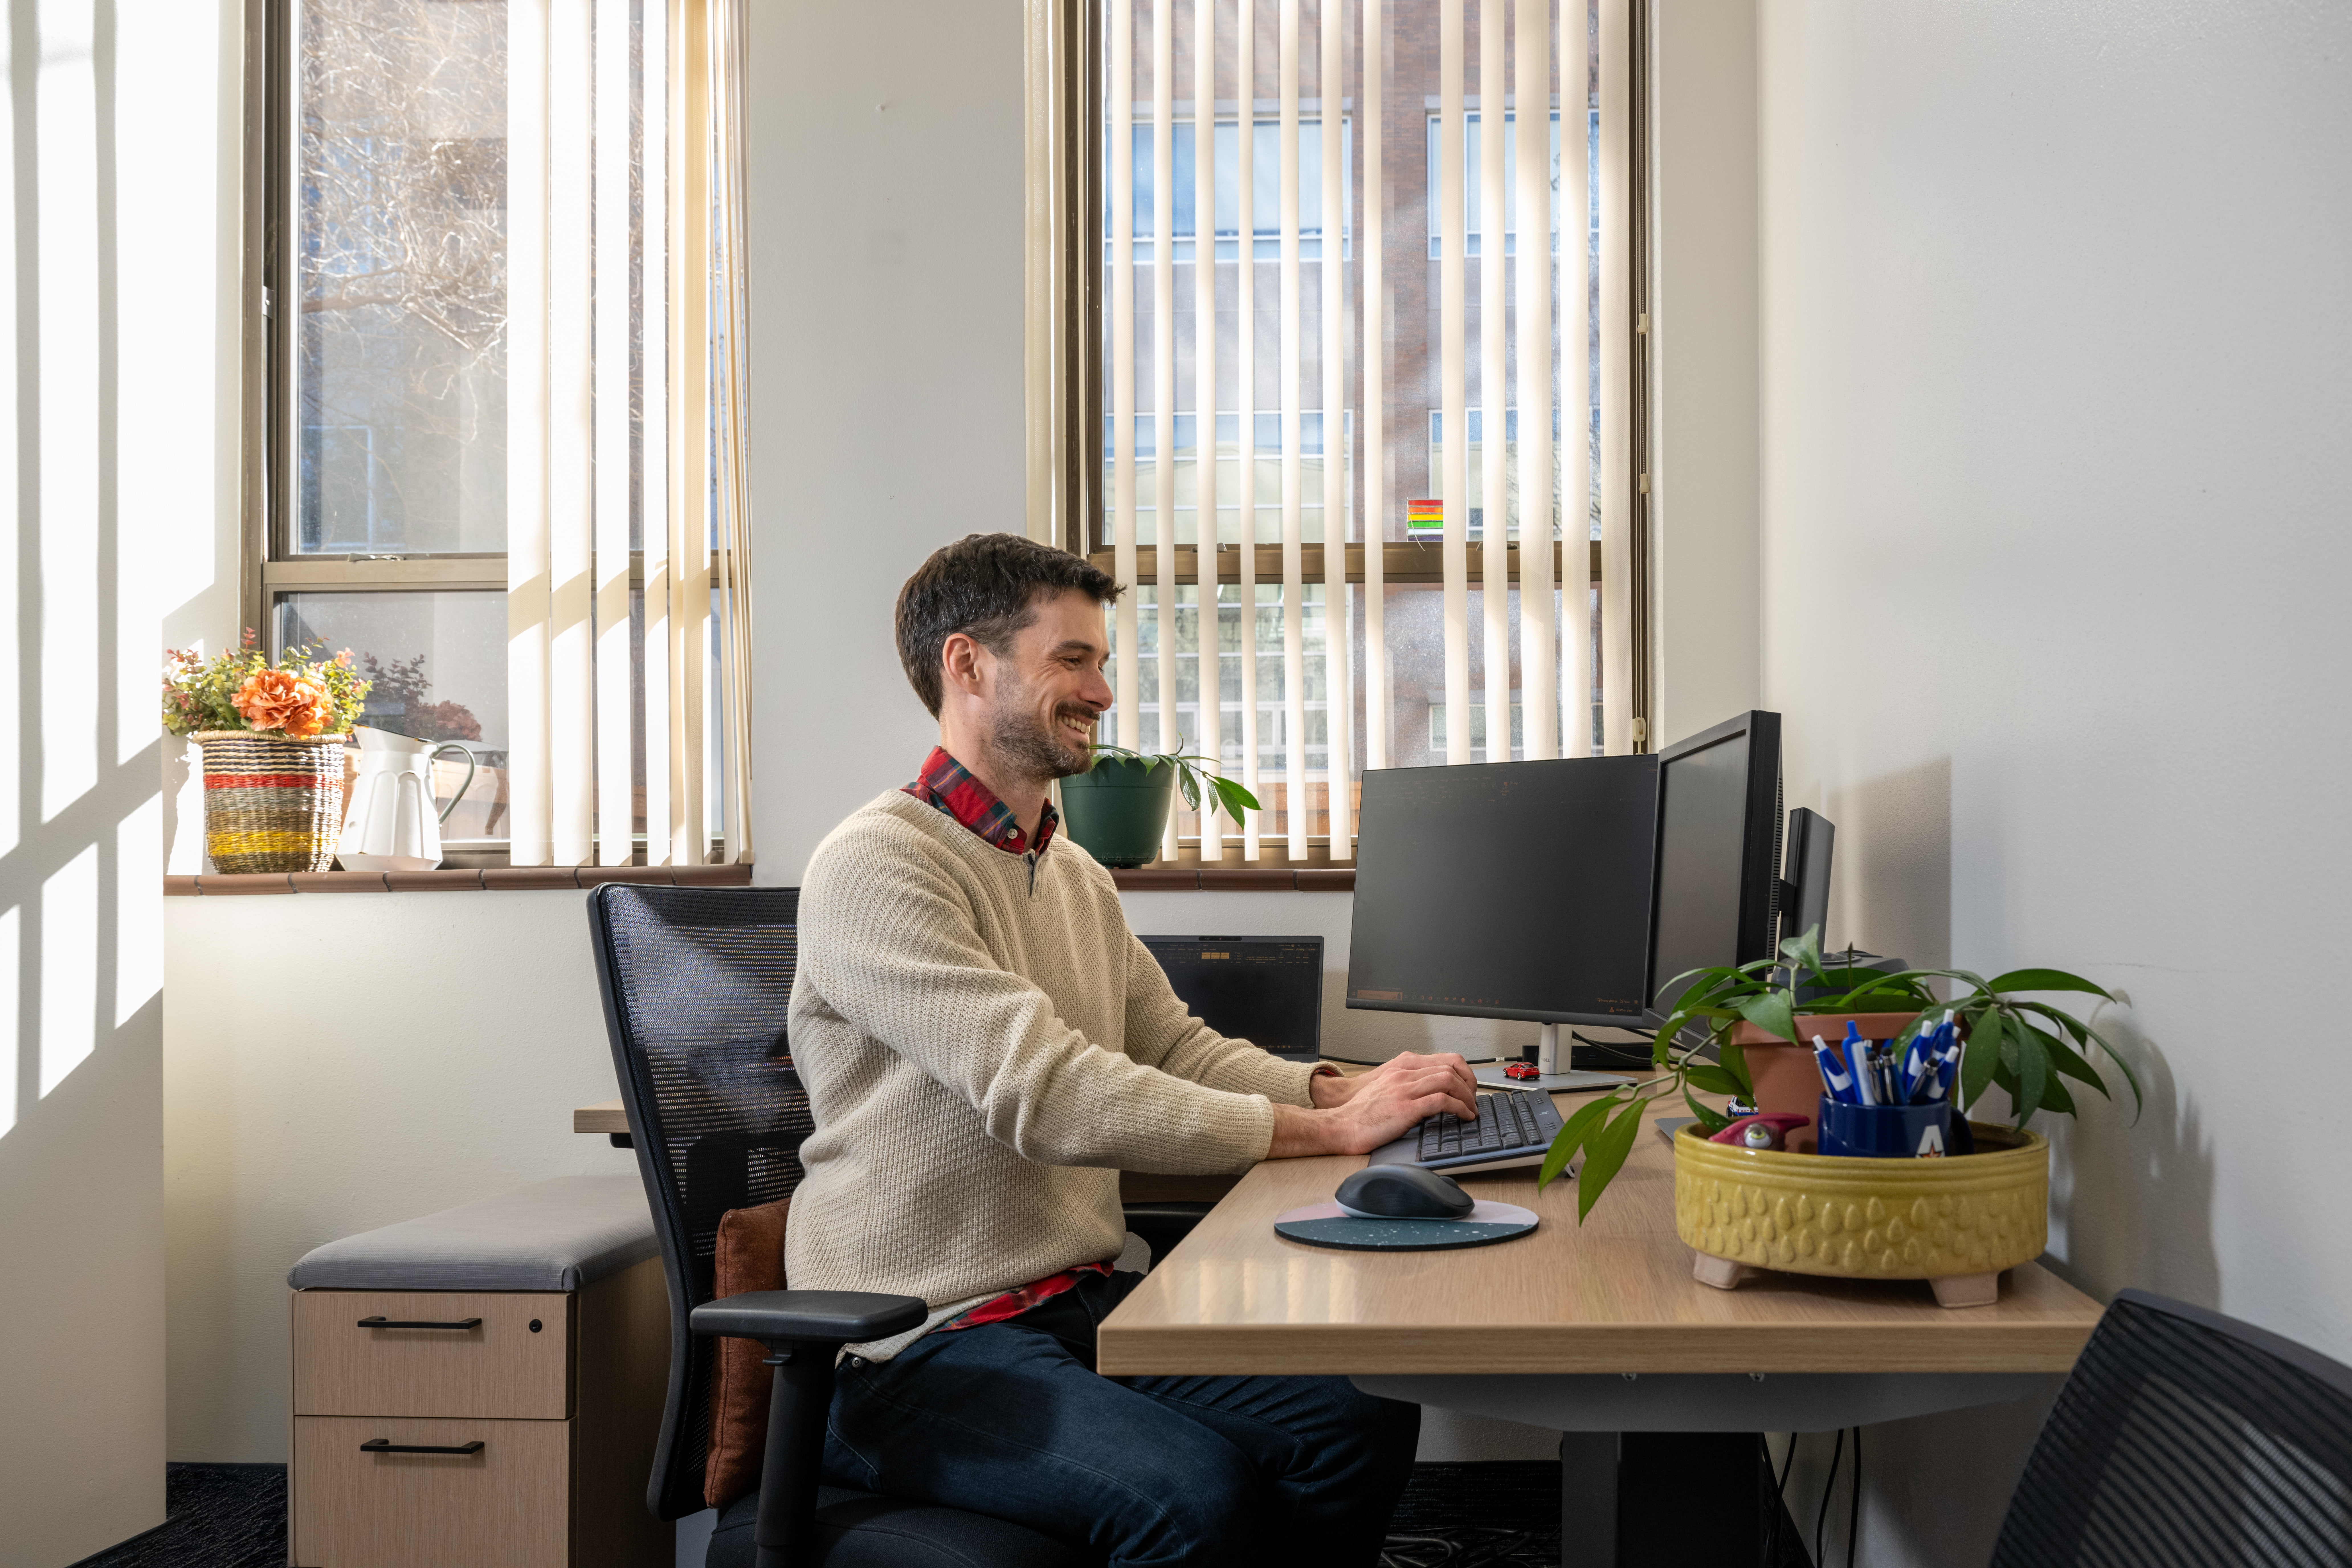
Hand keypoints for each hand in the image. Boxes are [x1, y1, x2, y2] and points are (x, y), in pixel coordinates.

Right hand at [1273, 1052, 1479, 1157]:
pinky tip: (1464, 1116)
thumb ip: (1408, 1085)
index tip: (1469, 1087)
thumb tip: (1433, 1093)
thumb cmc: (1362, 1113)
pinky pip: (1442, 1101)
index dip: (1463, 1073)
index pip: (1443, 1060)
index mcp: (1400, 1067)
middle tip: (1474, 1099)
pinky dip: (1459, 1108)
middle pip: (1450, 1067)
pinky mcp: (1405, 1108)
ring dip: (1467, 1096)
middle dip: (1469, 1084)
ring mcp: (1404, 1089)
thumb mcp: (1387, 1089)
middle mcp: (1404, 1073)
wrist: (1341, 1125)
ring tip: (1471, 1109)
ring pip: (1449, 1080)